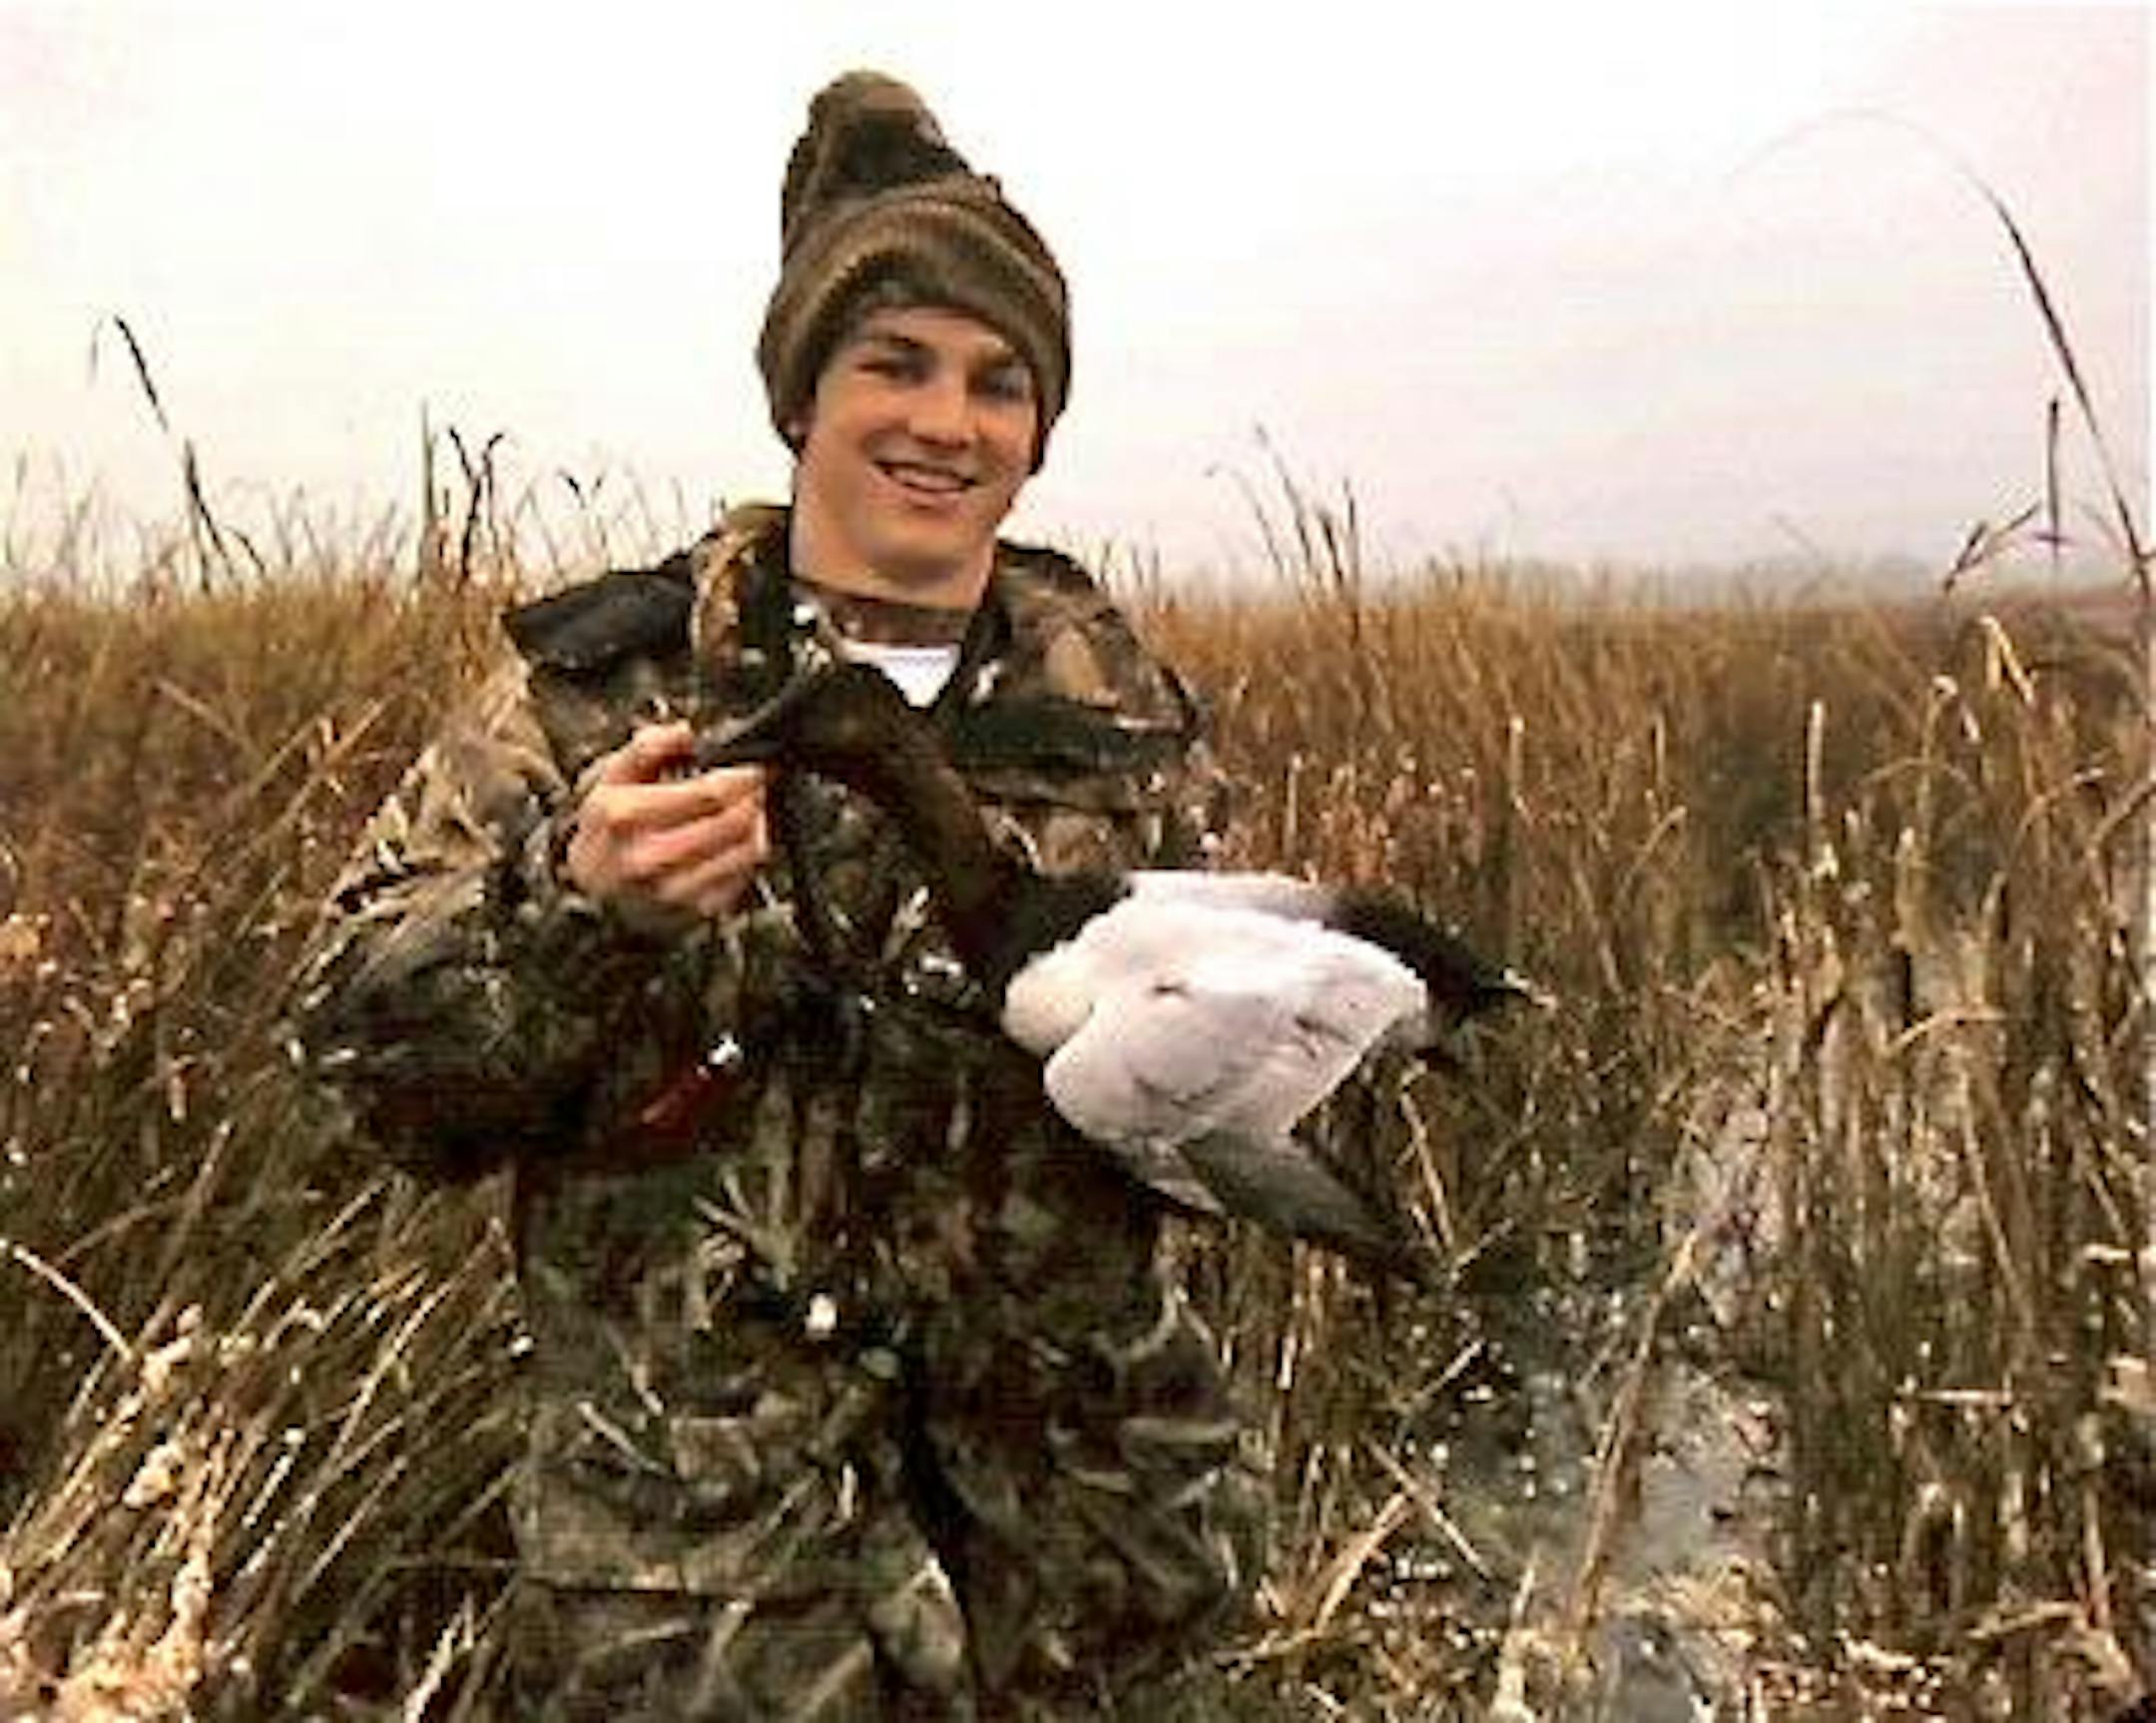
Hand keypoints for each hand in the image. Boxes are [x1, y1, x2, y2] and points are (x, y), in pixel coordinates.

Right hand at [563, 721, 769, 934]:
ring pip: (747, 848)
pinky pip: (745, 875)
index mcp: (625, 815)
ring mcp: (674, 889)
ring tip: (747, 810)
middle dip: (754, 796)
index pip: (707, 792)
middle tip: (757, 785)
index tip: (753, 766)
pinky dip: (749, 853)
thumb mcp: (608, 780)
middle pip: (733, 819)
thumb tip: (684, 731)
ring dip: (757, 823)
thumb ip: (646, 747)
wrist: (590, 897)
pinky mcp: (697, 911)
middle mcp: (649, 857)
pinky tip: (736, 841)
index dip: (741, 775)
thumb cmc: (605, 833)